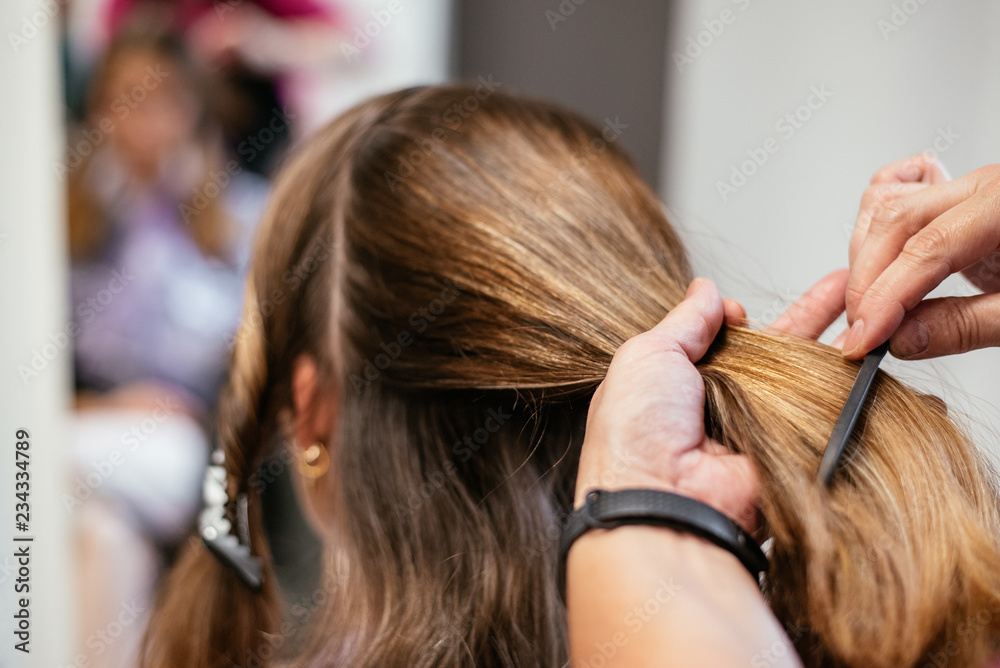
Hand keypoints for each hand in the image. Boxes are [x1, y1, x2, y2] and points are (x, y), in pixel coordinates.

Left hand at [575, 272, 846, 532]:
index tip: (739, 312)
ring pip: (800, 375)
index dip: (731, 320)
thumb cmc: (636, 433)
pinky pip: (820, 409)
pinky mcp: (789, 450)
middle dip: (806, 316)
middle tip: (844, 283)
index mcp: (675, 384)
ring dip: (833, 341)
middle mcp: (718, 406)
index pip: (718, 340)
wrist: (665, 504)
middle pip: (769, 352)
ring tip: (870, 303)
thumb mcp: (647, 356)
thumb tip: (705, 289)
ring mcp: (756, 428)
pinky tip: (869, 346)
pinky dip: (841, 381)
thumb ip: (684, 321)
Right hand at [843, 154, 999, 358]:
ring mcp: (970, 189)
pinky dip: (879, 242)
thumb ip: (966, 326)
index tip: (863, 340)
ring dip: (867, 263)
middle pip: (897, 222)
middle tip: (860, 335)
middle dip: (868, 282)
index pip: (928, 247)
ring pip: (889, 211)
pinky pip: (899, 207)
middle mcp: (986, 185)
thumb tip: (902, 339)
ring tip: (868, 314)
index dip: (886, 298)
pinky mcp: (960, 205)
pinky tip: (880, 278)